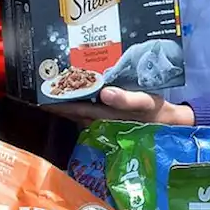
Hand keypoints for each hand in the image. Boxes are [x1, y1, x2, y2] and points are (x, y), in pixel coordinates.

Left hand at [47, 86, 194, 125]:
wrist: (171, 123)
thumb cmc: (156, 111)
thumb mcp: (145, 103)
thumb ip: (126, 99)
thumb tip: (104, 93)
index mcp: (104, 116)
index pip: (74, 110)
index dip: (57, 104)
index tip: (39, 97)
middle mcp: (99, 120)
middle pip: (72, 111)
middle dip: (56, 101)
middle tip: (38, 88)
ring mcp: (103, 121)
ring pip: (78, 111)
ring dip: (66, 101)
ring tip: (50, 86)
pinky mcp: (109, 118)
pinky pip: (88, 110)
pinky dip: (80, 101)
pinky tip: (75, 90)